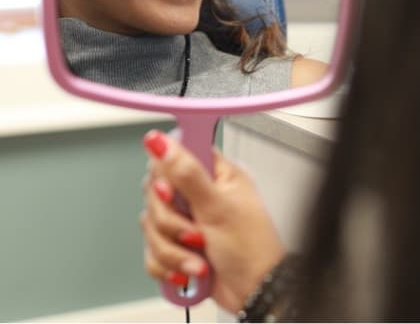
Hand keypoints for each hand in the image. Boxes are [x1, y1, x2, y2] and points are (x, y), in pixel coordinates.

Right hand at [140, 129, 285, 312]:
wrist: (253, 291)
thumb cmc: (251, 247)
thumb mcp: (218, 207)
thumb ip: (187, 174)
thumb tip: (161, 142)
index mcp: (216, 174)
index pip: (177, 156)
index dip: (166, 174)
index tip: (171, 193)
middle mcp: (200, 194)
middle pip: (157, 194)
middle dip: (171, 222)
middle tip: (195, 231)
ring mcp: (188, 220)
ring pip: (152, 226)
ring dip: (173, 249)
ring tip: (199, 253)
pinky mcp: (178, 246)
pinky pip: (153, 251)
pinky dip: (168, 265)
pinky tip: (190, 268)